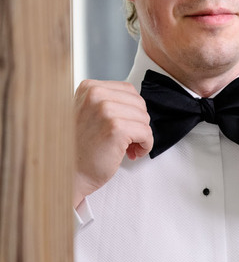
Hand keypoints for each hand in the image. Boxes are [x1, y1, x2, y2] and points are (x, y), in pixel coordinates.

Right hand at [74, 80, 153, 207]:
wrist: (70, 173)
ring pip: (144, 118)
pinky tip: (133, 153)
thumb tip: (136, 104)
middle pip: (139, 103)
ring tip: (128, 147)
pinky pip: (146, 132)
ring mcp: (105, 110)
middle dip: (138, 123)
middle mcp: (95, 95)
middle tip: (128, 140)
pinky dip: (145, 145)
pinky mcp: (116, 128)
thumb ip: (108, 102)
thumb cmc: (81, 148)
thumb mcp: (89, 114)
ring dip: (142, 136)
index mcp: (89, 88)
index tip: (126, 126)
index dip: (132, 111)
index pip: (128, 90)